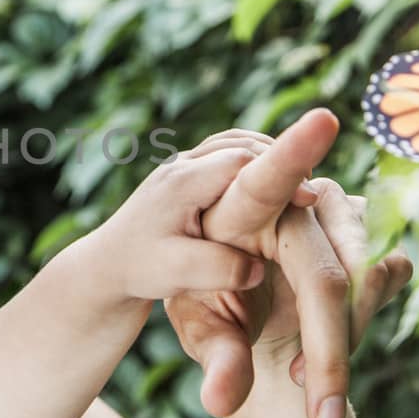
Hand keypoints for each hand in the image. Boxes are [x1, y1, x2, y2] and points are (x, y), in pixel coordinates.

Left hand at [72, 137, 317, 312]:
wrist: (105, 265)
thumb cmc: (138, 269)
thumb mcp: (174, 273)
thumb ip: (216, 269)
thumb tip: (256, 270)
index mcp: (182, 183)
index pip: (240, 162)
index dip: (279, 172)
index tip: (309, 196)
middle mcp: (183, 165)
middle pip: (243, 145)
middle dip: (282, 159)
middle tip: (313, 192)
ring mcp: (184, 166)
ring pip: (237, 144)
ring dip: (270, 157)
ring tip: (300, 185)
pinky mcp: (188, 174)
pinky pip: (230, 154)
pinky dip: (257, 161)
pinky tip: (276, 185)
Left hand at [165, 110, 412, 417]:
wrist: (219, 271)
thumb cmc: (194, 285)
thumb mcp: (192, 319)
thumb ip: (213, 356)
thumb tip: (223, 401)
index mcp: (238, 202)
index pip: (267, 177)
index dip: (294, 152)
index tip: (324, 121)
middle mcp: (295, 197)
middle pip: (326, 272)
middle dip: (329, 347)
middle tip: (319, 413)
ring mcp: (334, 208)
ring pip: (365, 278)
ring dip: (343, 338)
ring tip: (306, 382)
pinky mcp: (361, 226)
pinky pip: (383, 275)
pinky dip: (360, 321)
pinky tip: (322, 350)